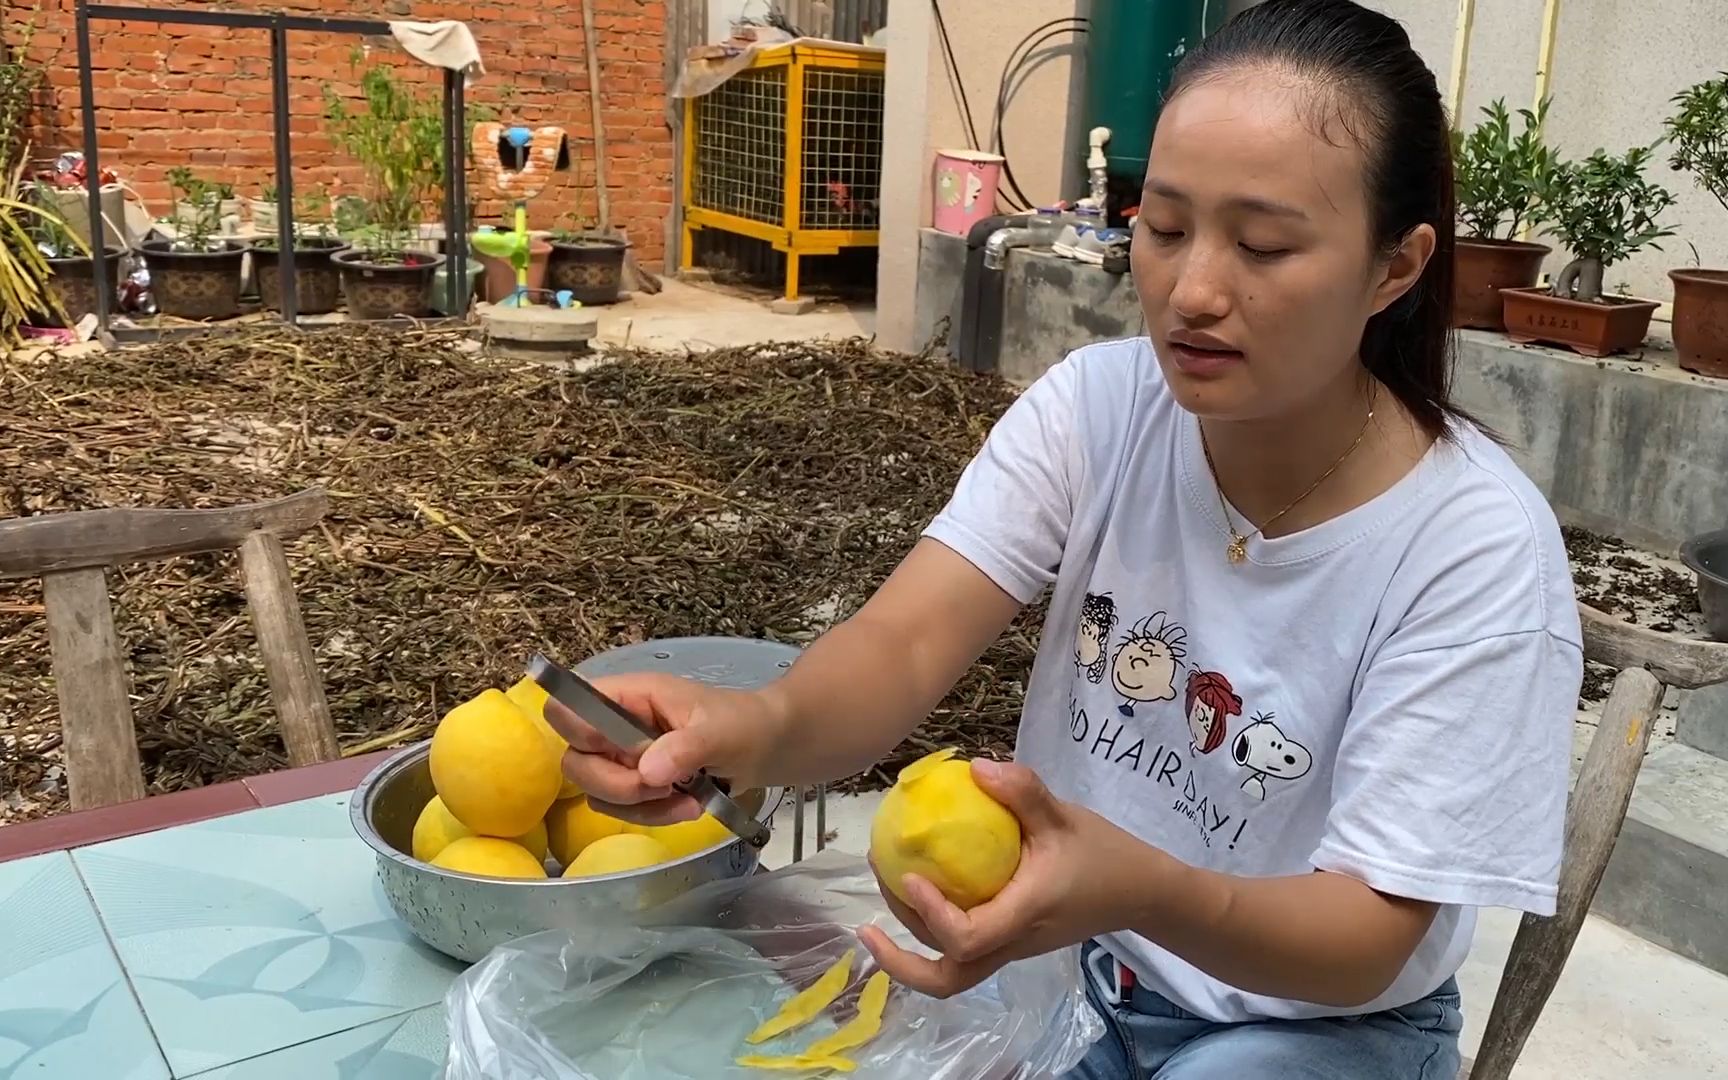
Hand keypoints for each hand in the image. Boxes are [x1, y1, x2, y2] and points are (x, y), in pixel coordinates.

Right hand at [540, 672, 789, 826]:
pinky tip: (688, 807)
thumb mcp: (721, 732)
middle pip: (574, 760)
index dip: (579, 732)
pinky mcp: (636, 786)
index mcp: (630, 696)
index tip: (620, 752)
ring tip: (686, 799)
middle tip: (660, 786)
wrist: (767, 749)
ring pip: (597, 792)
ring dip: (640, 805)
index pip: (569, 705)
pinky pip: (622, 810)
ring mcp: (623, 758)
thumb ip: (685, 747)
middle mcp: (616, 726)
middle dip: (616, 783)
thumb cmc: (743, 725)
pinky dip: (653, 816)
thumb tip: (646, 772)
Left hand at [858, 759, 1135, 997]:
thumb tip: (974, 768)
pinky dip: (934, 929)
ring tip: (886, 892)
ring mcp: (1011, 947)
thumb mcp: (1064, 815)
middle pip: (949, 979)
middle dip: (901, 961)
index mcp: (1023, 915)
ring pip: (953, 971)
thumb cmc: (1102, 854)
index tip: (909, 877)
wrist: (1139, 892)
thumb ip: (1023, 790)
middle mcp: (1012, 942)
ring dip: (911, 943)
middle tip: (868, 921)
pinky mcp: (1011, 940)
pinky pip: (965, 947)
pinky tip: (920, 889)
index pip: (967, 939)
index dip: (931, 916)